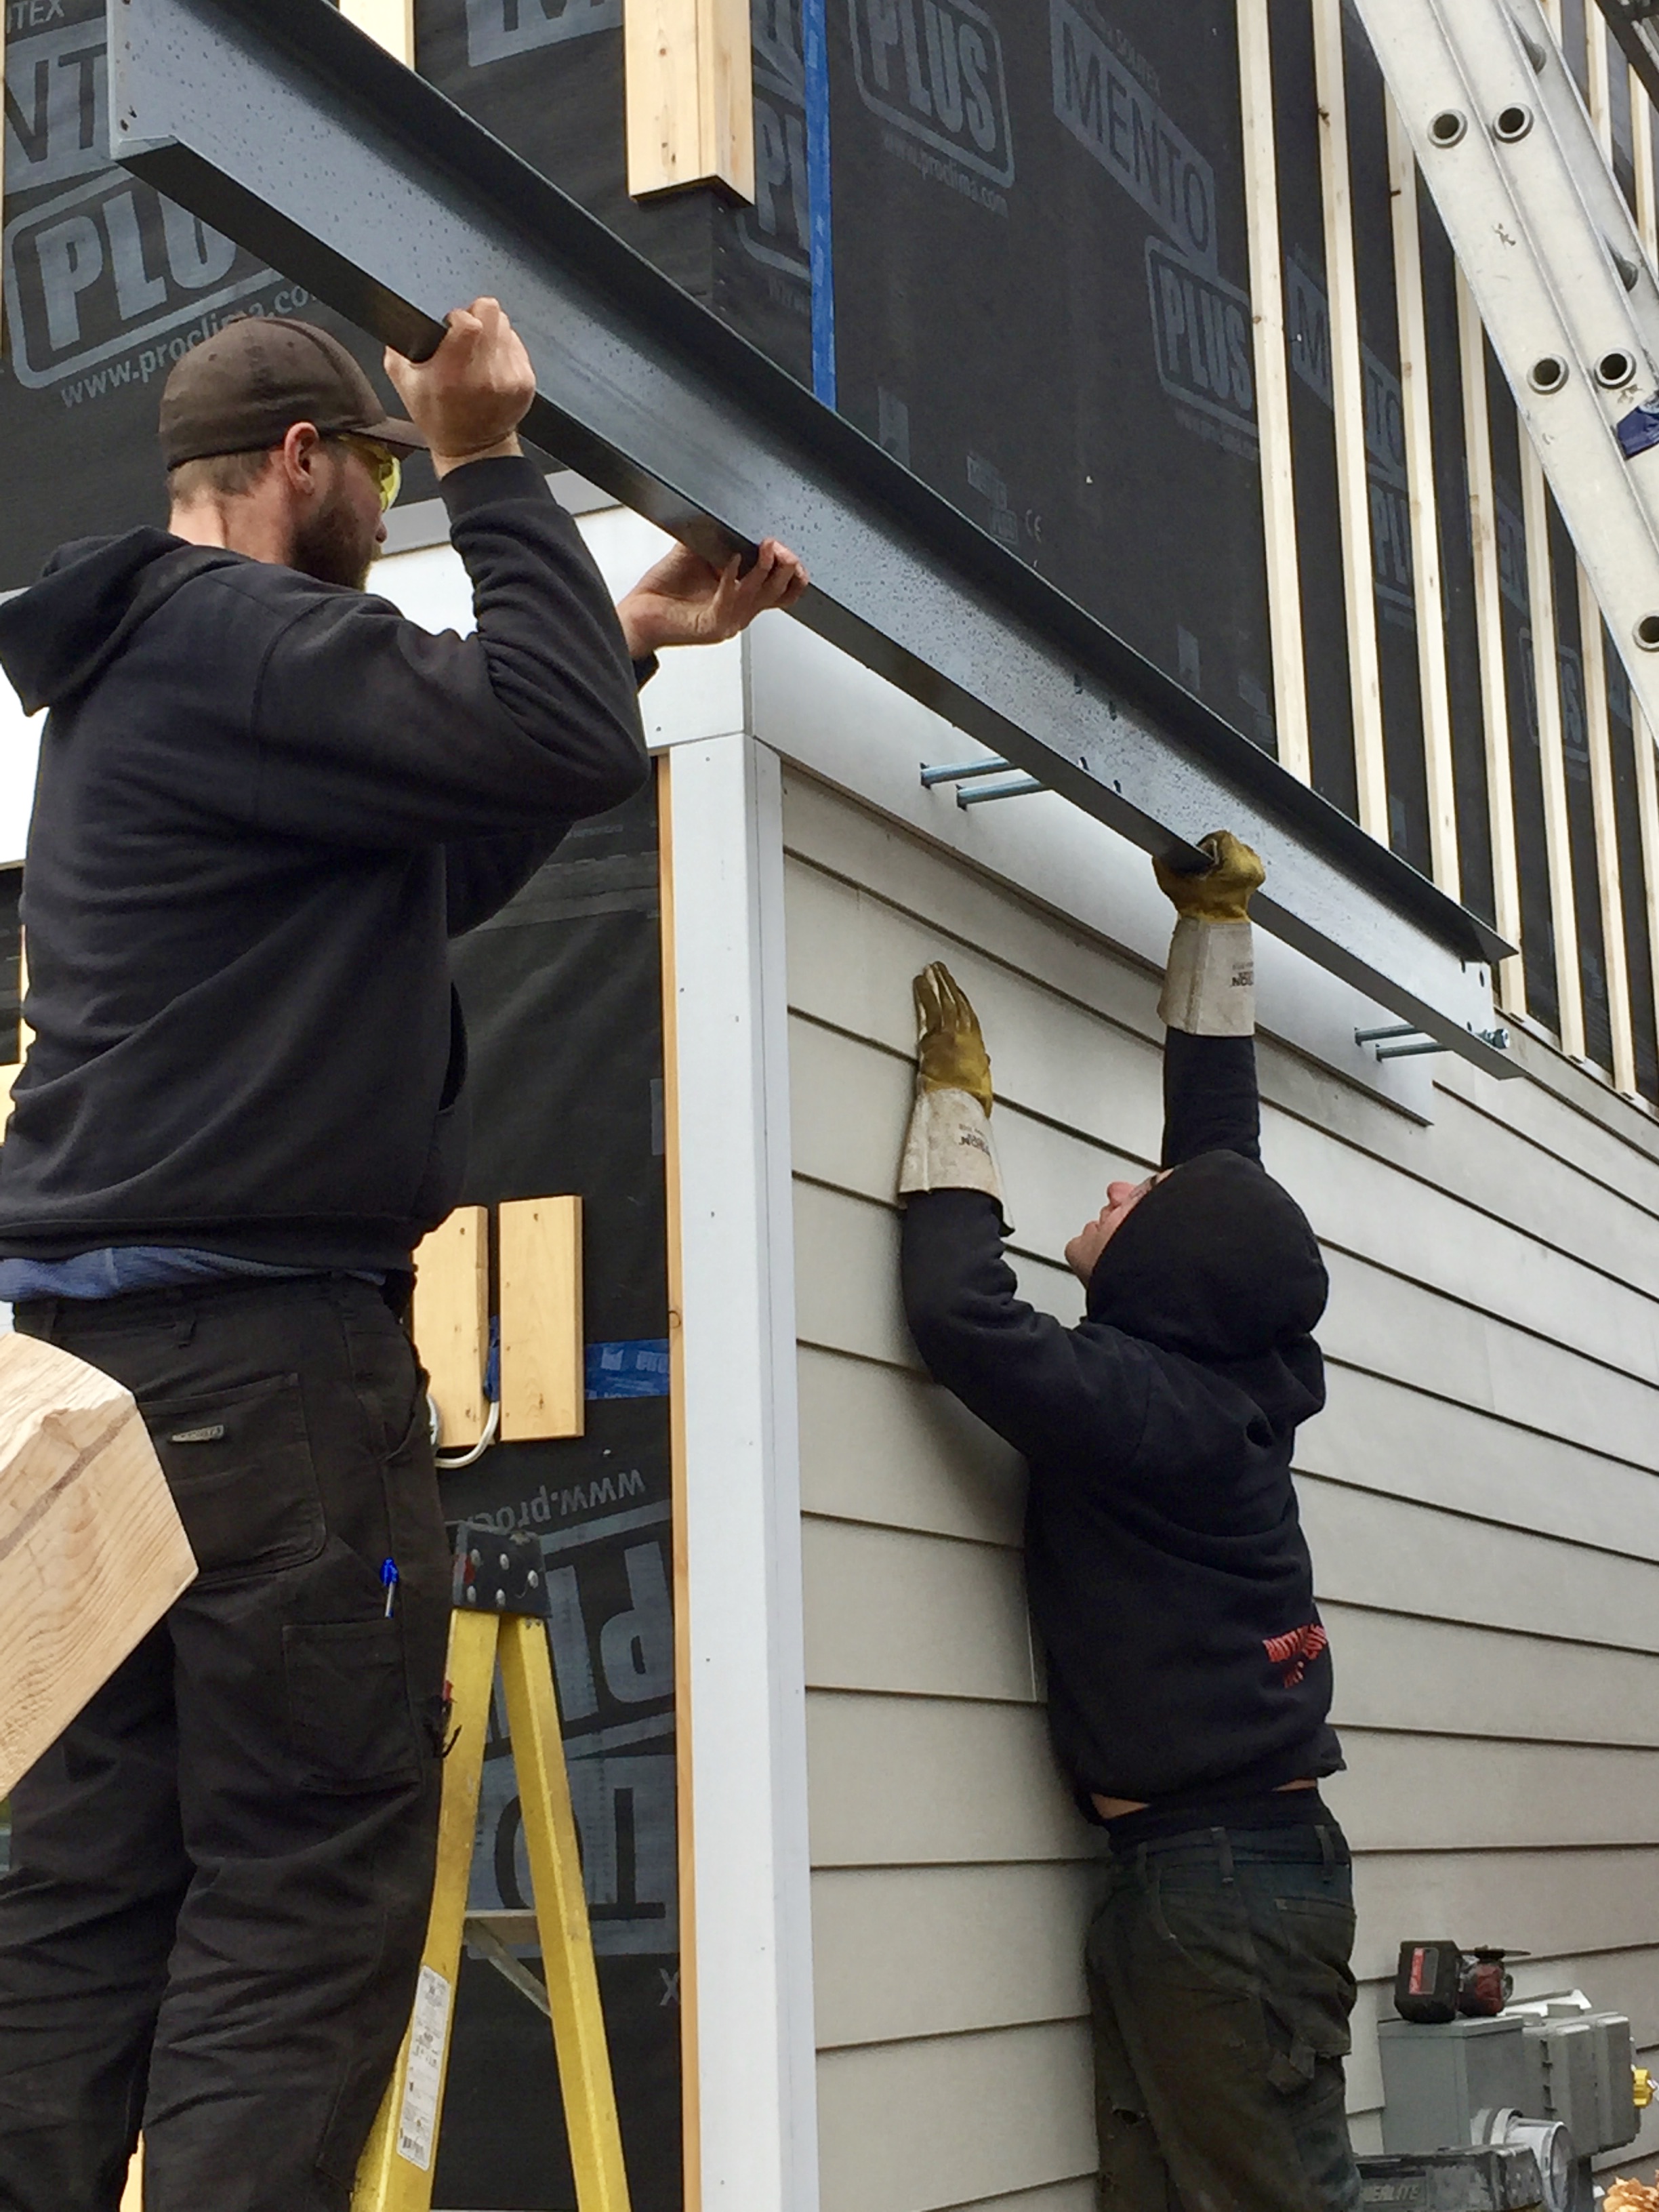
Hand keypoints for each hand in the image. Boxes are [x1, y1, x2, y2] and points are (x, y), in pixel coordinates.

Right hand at [384, 298, 535, 476]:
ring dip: (492, 333)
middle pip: (491, 313)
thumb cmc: (439, 418)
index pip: (469, 321)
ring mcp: (510, 378)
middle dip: (478, 317)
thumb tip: (402, 321)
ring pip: (506, 326)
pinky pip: (518, 344)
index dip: (459, 316)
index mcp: (453, 374)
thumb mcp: (406, 387)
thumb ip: (398, 350)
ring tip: (479, 353)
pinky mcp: (526, 382)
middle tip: (468, 335)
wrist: (474, 449)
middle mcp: (485, 375)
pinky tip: (492, 366)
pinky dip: (504, 349)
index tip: (453, 326)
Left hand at [615, 537, 808, 657]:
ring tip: (767, 546)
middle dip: (786, 567)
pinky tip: (733, 560)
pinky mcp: (710, 626)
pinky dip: (733, 579)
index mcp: (740, 599)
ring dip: (765, 569)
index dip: (793, 574)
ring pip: (758, 596)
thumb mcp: (695, 555)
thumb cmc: (661, 592)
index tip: (788, 550)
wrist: (635, 617)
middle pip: (777, 593)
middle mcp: (738, 613)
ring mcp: (727, 621)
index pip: (781, 591)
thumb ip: (715, 540)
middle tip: (780, 546)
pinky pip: (729, 602)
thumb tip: (727, 514)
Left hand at [913, 962, 992, 1113]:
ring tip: (930, 971)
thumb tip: (983, 1064)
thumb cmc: (969, 1101)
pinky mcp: (932, 1039)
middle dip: (949, 985)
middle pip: (956, 1003)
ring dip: (937, 984)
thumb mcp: (982, 1084)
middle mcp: (965, 1036)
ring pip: (943, 1002)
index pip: (969, 1016)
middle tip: (941, 970)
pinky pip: (928, 1011)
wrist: (958, 1105)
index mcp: (976, 1046)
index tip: (957, 990)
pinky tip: (919, 985)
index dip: (962, 1000)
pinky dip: (924, 996)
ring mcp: (949, 1035)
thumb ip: (980, 1070)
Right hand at [1153, 830, 1263, 922]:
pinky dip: (1235, 864)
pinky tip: (1222, 875)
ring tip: (1214, 871)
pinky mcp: (1258, 878)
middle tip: (1205, 865)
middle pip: (1232, 842)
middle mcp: (1251, 867)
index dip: (1207, 843)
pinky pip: (1246, 860)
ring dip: (1226, 856)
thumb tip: (1160, 858)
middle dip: (1217, 850)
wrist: (1216, 932)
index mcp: (1237, 865)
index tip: (1199, 854)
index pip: (1223, 837)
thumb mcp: (1177, 888)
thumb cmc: (1203, 915)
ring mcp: (1257, 872)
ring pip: (1239, 850)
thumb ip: (1164, 869)